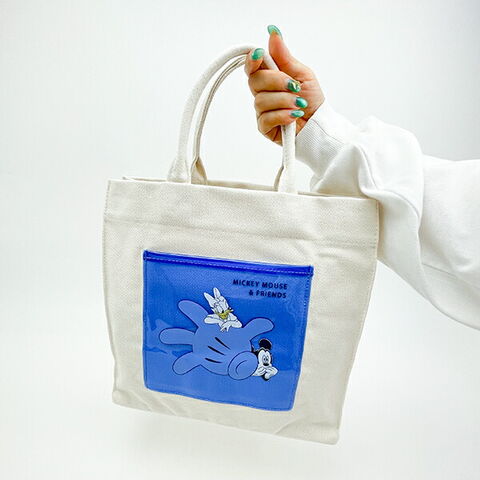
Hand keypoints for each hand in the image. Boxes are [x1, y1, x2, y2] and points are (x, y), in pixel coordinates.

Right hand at [244, 25, 324, 144]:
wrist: (318, 124)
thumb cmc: (312, 99)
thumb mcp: (301, 73)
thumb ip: (284, 56)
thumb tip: (274, 33)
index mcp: (269, 77)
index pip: (252, 66)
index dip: (252, 59)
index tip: (261, 54)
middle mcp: (263, 92)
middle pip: (255, 81)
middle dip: (277, 81)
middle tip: (294, 86)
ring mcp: (262, 110)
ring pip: (262, 100)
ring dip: (285, 101)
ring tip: (299, 105)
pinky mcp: (264, 127)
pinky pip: (266, 118)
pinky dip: (283, 115)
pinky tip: (294, 116)